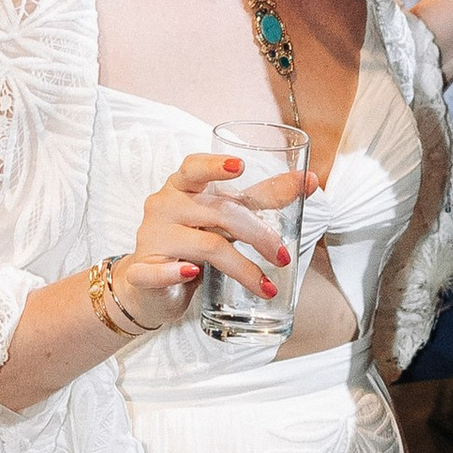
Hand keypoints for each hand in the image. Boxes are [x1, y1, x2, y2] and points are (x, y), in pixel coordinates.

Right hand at [112, 147, 300, 328]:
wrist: (150, 284)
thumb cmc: (193, 240)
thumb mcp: (225, 216)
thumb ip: (262, 197)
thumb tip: (309, 179)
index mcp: (183, 187)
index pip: (194, 167)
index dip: (215, 165)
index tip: (240, 166)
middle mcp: (164, 206)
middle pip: (218, 211)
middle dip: (257, 234)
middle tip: (282, 256)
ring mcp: (151, 237)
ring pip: (205, 245)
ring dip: (242, 267)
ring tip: (266, 286)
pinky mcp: (142, 270)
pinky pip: (159, 270)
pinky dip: (177, 272)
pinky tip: (193, 275)